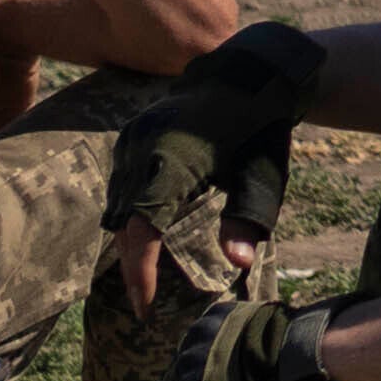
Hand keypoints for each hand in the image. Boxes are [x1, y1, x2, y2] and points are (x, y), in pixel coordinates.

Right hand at [104, 21, 319, 305]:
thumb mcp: (264, 174)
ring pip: (116, 204)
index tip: (145, 306)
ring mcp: (132, 138)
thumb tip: (238, 262)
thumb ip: (250, 217)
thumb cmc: (261, 129)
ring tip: (145, 278)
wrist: (248, 74)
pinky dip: (128, 214)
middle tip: (145, 304)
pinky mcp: (131, 135)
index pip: (143, 227)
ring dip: (128, 240)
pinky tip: (145, 237)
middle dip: (133, 265)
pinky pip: (120, 184)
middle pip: (124, 222)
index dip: (140, 271)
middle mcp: (143, 146)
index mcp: (174, 158)